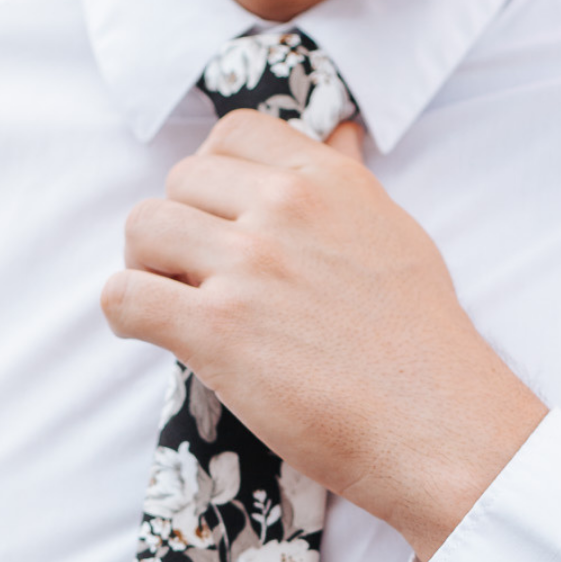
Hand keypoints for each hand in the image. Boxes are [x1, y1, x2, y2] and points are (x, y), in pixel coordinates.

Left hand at [102, 113, 546, 561]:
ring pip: (143, 228)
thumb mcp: (396, 235)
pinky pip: (126, 295)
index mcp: (328, 181)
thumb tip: (341, 134)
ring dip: (144, 265)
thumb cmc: (421, 343)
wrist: (436, 427)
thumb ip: (350, 185)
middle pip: (179, 181)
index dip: (212, 176)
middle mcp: (285, 210)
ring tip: (171, 303)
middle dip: (178, 227)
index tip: (218, 217)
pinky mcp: (219, 330)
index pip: (233, 134)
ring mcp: (250, 267)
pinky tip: (148, 333)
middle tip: (196, 277)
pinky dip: (124, 313)